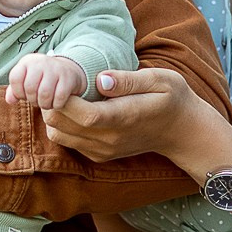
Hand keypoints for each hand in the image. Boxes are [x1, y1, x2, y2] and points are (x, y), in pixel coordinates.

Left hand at [5, 54, 88, 109]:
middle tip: (37, 101)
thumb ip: (15, 90)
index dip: (18, 92)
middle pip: (30, 88)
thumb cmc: (42, 78)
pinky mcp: (68, 78)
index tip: (24, 96)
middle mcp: (41, 62)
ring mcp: (55, 69)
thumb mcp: (27, 79)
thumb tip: (10, 100)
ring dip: (44, 104)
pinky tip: (56, 102)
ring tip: (46, 103)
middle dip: (33, 100)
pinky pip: (60, 97)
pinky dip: (57, 105)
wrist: (68, 71)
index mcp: (27, 62)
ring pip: (45, 94)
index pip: (15, 78)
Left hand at [41, 66, 229, 170]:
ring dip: (52, 113)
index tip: (60, 77)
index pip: (85, 114)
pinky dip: (59, 123)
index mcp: (125, 118)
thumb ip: (129, 80)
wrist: (181, 131)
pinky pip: (66, 140)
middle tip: (54, 78)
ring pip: (58, 135)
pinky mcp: (98, 154)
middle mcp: (110, 139)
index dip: (64, 98)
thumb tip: (100, 80)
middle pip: (64, 125)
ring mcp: (102, 150)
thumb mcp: (159, 80)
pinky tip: (70, 105)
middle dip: (51, 101)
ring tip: (62, 91)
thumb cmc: (171, 98)